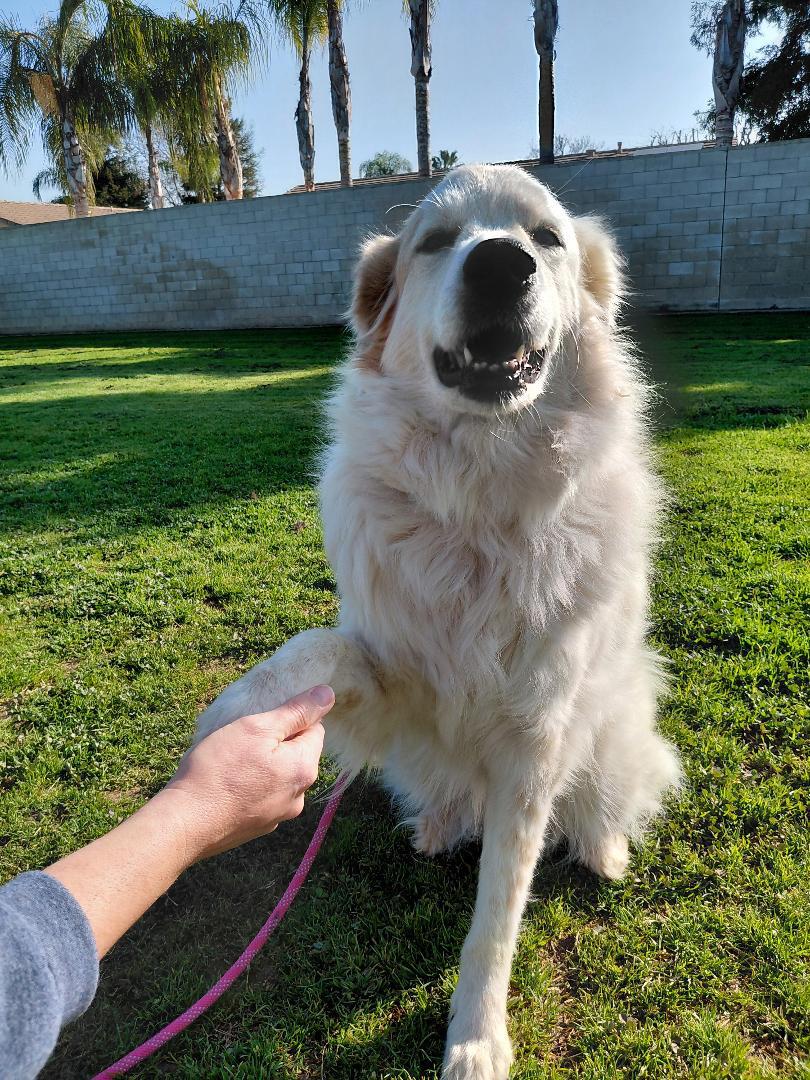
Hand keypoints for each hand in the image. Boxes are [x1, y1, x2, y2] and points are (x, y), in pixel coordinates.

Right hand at [159, 685, 332, 862]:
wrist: (185, 823)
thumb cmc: (220, 769)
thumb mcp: (257, 728)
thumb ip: (296, 711)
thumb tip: (328, 695)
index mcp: (305, 769)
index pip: (315, 730)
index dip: (290, 717)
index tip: (263, 717)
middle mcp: (299, 796)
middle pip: (297, 754)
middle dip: (275, 741)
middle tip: (242, 736)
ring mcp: (278, 816)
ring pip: (278, 776)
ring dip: (262, 764)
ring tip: (231, 759)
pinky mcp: (257, 828)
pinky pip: (261, 796)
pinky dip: (250, 786)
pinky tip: (227, 782)